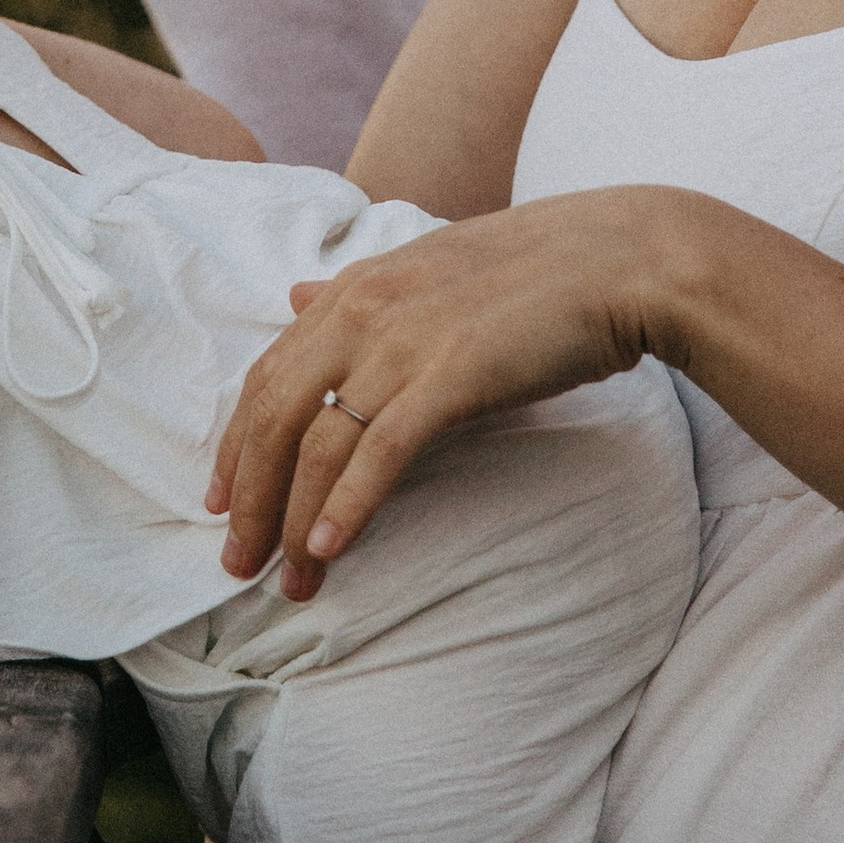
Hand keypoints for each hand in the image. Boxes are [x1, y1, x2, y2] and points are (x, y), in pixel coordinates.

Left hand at [207, 192, 686, 600]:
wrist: (622, 261)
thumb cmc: (536, 271)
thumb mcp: (427, 268)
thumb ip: (358, 293)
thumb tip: (294, 297)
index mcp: (356, 287)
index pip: (268, 375)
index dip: (237, 443)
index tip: (221, 499)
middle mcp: (364, 310)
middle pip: (276, 416)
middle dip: (249, 496)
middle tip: (236, 560)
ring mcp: (404, 342)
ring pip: (319, 443)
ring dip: (293, 519)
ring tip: (286, 581)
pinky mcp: (451, 375)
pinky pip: (381, 451)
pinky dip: (348, 504)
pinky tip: (328, 549)